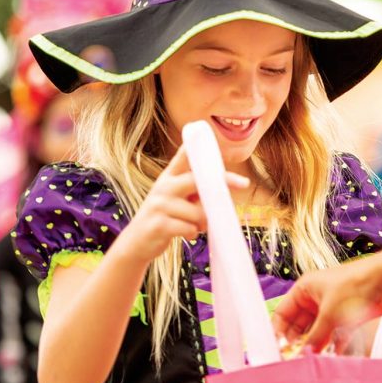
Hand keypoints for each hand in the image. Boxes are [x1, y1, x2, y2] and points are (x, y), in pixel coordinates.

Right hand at [117, 146, 248, 265]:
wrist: (137, 242)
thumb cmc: (165, 218)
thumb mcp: (175, 198)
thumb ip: (194, 189)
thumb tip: (225, 186)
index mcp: (168, 177)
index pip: (183, 156)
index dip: (199, 148)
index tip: (217, 140)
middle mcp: (163, 187)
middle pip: (196, 180)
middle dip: (221, 183)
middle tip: (244, 183)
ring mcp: (159, 205)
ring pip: (198, 212)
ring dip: (204, 223)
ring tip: (197, 226)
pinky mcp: (159, 225)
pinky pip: (190, 228)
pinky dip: (194, 233)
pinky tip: (187, 234)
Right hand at [272, 256, 381, 351]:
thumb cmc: (356, 285)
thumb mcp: (329, 314)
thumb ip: (315, 336)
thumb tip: (303, 354)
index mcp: (305, 289)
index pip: (283, 313)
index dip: (279, 332)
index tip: (278, 350)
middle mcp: (315, 298)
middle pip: (299, 325)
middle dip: (297, 342)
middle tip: (295, 360)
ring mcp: (331, 308)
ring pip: (317, 332)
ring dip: (315, 346)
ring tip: (311, 362)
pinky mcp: (346, 317)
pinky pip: (334, 335)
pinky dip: (332, 345)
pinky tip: (330, 357)